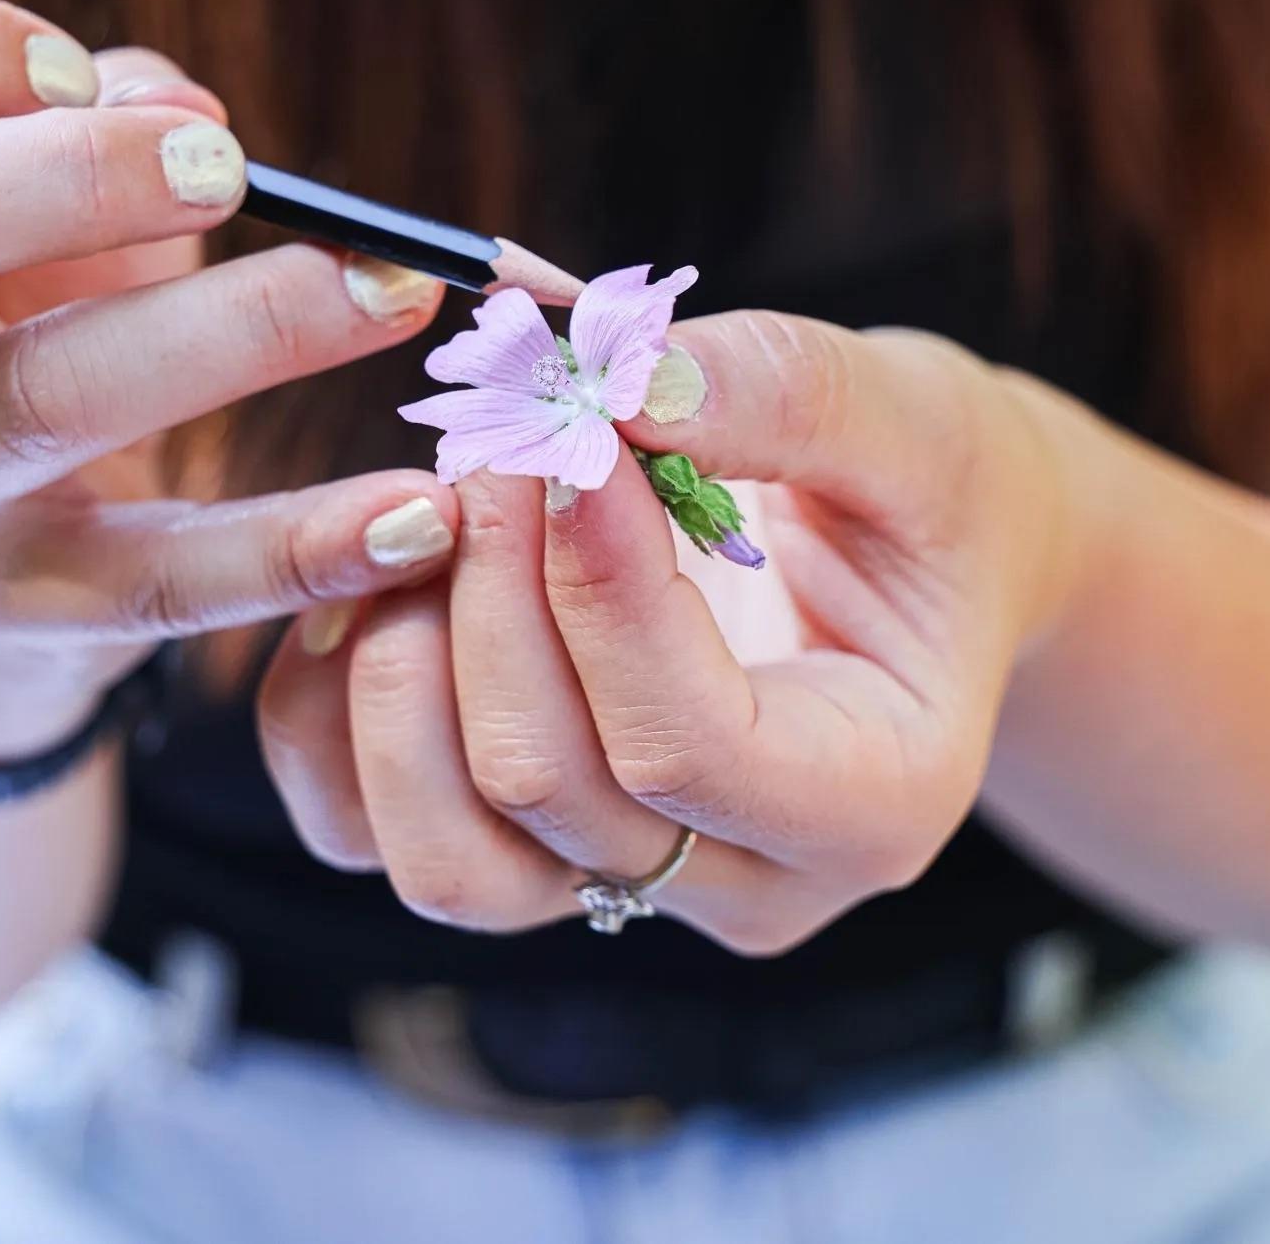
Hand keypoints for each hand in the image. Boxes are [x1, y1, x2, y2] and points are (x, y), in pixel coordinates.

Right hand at [0, 0, 463, 757]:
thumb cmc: (1, 311)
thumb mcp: (8, 202)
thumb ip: (88, 120)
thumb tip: (190, 114)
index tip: (73, 66)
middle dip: (62, 173)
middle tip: (227, 168)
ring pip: (44, 395)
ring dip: (238, 326)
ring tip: (392, 289)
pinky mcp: (21, 602)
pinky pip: (165, 576)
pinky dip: (302, 546)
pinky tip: (416, 511)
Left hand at [257, 312, 1079, 953]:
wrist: (918, 556)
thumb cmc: (933, 491)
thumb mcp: (912, 421)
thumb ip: (784, 395)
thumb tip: (625, 381)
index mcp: (871, 806)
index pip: (686, 745)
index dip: (598, 588)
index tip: (566, 431)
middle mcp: (743, 882)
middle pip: (544, 786)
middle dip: (490, 589)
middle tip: (494, 432)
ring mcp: (621, 888)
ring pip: (439, 855)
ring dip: (398, 661)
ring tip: (440, 509)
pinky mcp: (520, 852)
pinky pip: (364, 828)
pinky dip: (336, 701)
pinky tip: (386, 569)